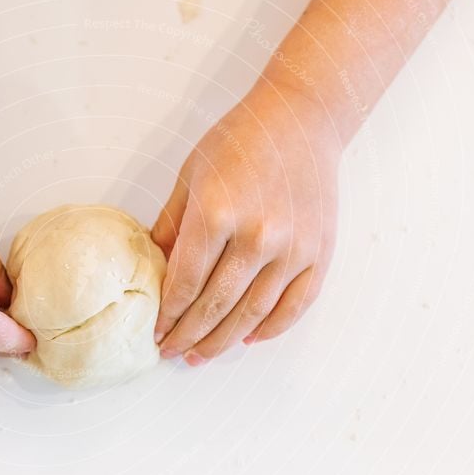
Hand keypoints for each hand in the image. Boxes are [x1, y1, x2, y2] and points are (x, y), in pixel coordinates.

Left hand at [151, 83, 339, 364]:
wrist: (302, 118)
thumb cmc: (239, 141)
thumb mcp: (190, 176)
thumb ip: (172, 225)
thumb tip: (153, 271)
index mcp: (216, 214)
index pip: (185, 283)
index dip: (168, 315)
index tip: (157, 333)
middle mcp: (257, 236)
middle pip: (216, 306)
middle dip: (189, 335)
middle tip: (174, 353)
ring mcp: (293, 248)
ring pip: (253, 314)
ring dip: (224, 341)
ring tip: (203, 356)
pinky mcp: (319, 253)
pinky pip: (295, 305)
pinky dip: (272, 329)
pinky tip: (250, 339)